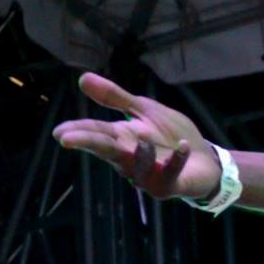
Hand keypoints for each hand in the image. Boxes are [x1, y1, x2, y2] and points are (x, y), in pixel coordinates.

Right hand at [51, 73, 220, 201]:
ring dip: (140, 153)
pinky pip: (169, 175)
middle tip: (67, 140)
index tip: (59, 132)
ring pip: (136, 167)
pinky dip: (176, 161)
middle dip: (88, 144)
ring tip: (144, 137)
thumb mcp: (145, 110)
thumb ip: (116, 98)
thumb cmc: (171, 136)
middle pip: (106, 150)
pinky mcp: (168, 186)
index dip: (79, 132)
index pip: (97, 133)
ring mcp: (147, 175)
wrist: (205, 159)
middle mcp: (129, 159)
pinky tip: (183, 147)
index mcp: (123, 139)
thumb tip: (83, 78)